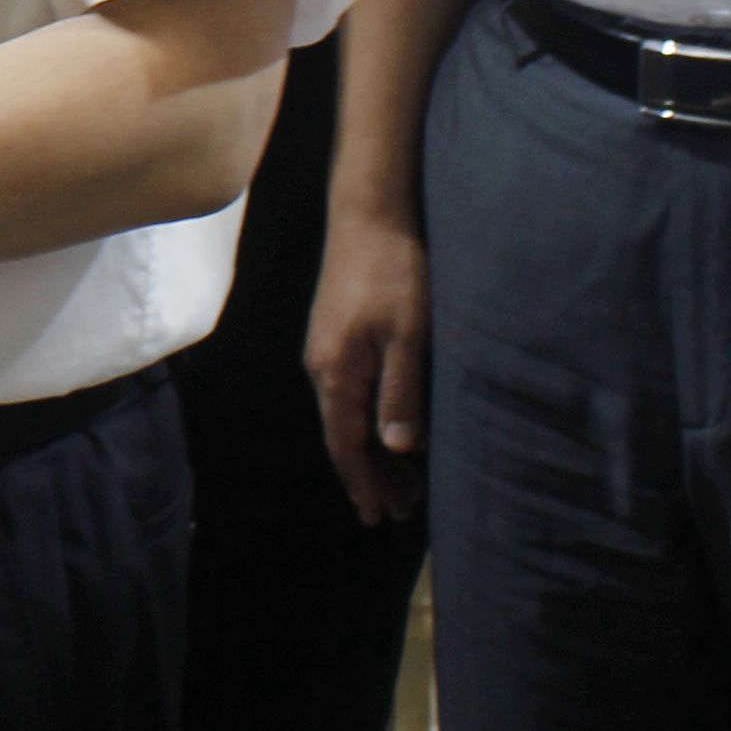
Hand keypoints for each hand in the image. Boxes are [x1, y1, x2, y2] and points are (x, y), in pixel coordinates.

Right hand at [301, 206, 432, 523]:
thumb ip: (401, 394)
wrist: (370, 213)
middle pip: (343, 436)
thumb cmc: (396, 272)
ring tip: (402, 480)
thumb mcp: (409, 336)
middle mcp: (322, 367)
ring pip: (346, 415)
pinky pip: (349, 393)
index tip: (378, 518)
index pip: (346, 444)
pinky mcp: (336, 333)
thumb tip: (397, 449)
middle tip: (400, 512)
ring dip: (373, 450)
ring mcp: (326, 349)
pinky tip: (388, 426)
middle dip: (371, 476)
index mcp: (336, 373)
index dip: (364, 483)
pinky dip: (369, 421)